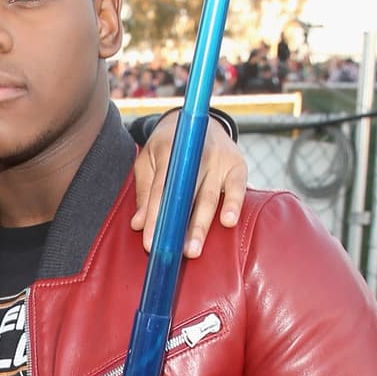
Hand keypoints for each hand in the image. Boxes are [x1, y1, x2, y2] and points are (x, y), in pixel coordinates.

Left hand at [131, 110, 246, 255]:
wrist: (198, 122)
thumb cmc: (168, 147)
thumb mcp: (148, 161)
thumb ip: (144, 192)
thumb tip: (139, 224)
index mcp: (171, 150)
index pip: (162, 189)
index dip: (156, 217)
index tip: (151, 243)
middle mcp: (197, 153)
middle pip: (188, 195)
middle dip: (181, 226)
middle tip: (175, 252)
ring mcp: (220, 158)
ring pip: (211, 196)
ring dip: (202, 225)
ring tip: (193, 249)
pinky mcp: (237, 164)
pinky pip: (238, 188)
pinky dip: (234, 204)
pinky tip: (228, 222)